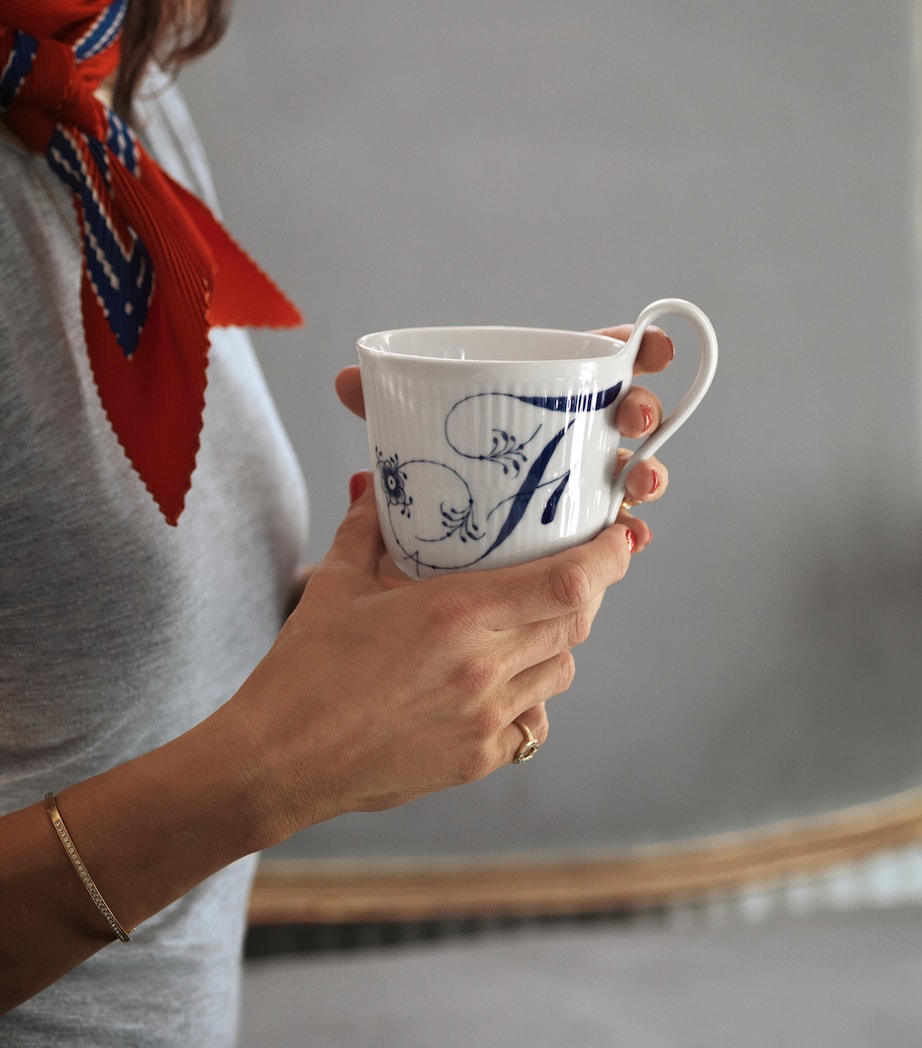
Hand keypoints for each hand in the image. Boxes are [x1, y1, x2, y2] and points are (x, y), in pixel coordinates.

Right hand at [228, 470, 636, 842]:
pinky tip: (498, 685)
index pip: (569, 583)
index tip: (620, 538)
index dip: (609, 558)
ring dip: (556, 643)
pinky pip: (533, 724)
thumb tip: (377, 487)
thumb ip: (366, 528)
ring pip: (560, 672)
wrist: (279, 761)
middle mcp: (484, 668)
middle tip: (569, 571)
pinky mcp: (477, 760)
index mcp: (456, 616)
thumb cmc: (303, 673)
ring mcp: (486, 720)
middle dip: (585, 593)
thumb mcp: (335, 585)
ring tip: (526, 626)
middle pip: (576, 623)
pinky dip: (530, 698)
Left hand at [334, 323, 673, 545]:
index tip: (650, 347)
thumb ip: (381, 404)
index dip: (637, 349)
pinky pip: (617, 533)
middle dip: (643, 410)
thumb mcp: (409, 434)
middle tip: (631, 417)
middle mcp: (574, 437)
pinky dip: (629, 535)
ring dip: (647, 473)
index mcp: (544, 397)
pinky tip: (630, 538)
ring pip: (633, 473)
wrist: (427, 553)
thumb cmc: (431, 473)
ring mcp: (583, 486)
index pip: (600, 363)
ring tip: (636, 483)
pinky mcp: (582, 534)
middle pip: (628, 415)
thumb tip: (347, 382)